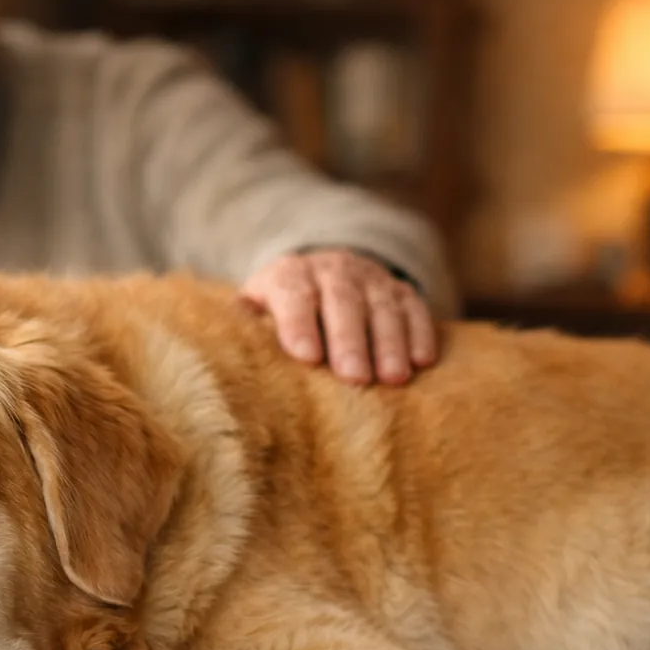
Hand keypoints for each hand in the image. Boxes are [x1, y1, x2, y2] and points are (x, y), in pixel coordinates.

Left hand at [240, 249, 435, 384]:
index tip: (307, 357)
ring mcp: (371, 279)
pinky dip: (421, 332)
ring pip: (383, 306)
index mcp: (291, 275)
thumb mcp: (258, 307)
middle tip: (355, 378)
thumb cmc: (282, 309)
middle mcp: (333, 271)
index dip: (299, 323)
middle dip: (350, 340)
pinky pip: (415, 308)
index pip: (294, 294)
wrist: (322, 271)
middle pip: (343, 301)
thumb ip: (247, 325)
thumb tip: (226, 352)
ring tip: (393, 379)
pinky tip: (423, 361)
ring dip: (390, 343)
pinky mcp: (401, 291)